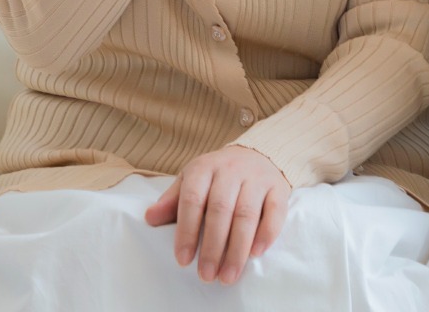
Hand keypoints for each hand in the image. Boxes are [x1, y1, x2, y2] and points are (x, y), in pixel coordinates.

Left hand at [144, 145, 290, 284]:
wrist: (256, 153)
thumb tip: (150, 218)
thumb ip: (172, 200)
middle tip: (207, 275)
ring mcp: (257, 177)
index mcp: (204, 167)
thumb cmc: (217, 176)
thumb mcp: (191, 180)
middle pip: (220, 210)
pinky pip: (275, 211)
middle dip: (212, 247)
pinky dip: (267, 234)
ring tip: (228, 275)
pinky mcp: (278, 187)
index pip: (192, 199)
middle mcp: (231, 169)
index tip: (182, 260)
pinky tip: (256, 254)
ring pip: (247, 215)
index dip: (186, 231)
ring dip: (237, 249)